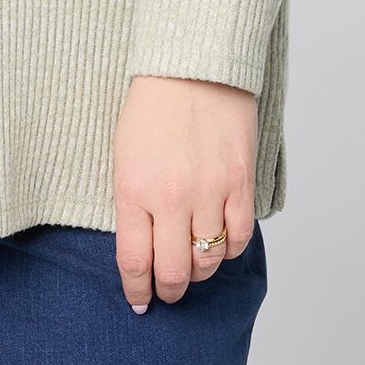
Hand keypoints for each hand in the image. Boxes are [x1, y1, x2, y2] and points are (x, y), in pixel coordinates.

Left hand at [111, 73, 257, 312]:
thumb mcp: (124, 154)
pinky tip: (219, 240)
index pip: (134, 261)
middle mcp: (171, 196)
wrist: (192, 64)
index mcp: (134, 188)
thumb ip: (132, 202)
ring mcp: (210, 191)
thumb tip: (142, 249)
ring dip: (200, 270)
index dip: (137, 288)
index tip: (139, 300)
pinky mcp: (240, 182)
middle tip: (168, 290)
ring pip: (208, 260)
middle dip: (169, 290)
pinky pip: (238, 237)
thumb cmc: (152, 105)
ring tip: (193, 262)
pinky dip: (228, 248)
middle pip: (174, 271)